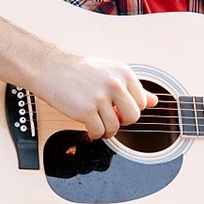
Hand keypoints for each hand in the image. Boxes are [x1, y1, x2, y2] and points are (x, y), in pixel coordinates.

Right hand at [32, 52, 157, 139]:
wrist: (50, 69)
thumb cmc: (78, 72)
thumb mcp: (109, 72)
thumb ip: (132, 87)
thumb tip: (154, 101)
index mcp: (123, 72)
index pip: (142, 102)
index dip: (130, 109)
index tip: (119, 108)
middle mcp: (114, 83)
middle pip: (133, 117)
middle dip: (122, 121)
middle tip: (110, 117)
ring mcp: (100, 97)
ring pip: (115, 127)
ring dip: (106, 130)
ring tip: (97, 122)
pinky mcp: (86, 110)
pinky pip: (99, 132)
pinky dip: (94, 134)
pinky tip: (88, 126)